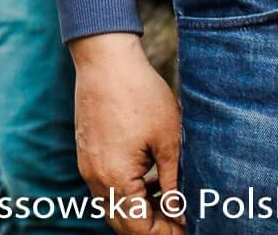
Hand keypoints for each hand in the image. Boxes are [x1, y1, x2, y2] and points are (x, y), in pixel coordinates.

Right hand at [69, 33, 183, 233]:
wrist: (106, 59)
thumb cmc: (139, 94)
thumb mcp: (168, 141)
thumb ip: (174, 183)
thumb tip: (183, 214)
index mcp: (115, 177)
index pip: (139, 228)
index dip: (166, 234)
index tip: (189, 230)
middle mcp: (95, 177)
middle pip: (123, 223)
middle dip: (153, 228)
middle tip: (181, 222)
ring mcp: (88, 165)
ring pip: (114, 207)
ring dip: (140, 213)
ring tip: (171, 205)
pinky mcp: (88, 153)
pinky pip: (107, 187)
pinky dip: (129, 194)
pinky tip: (152, 182)